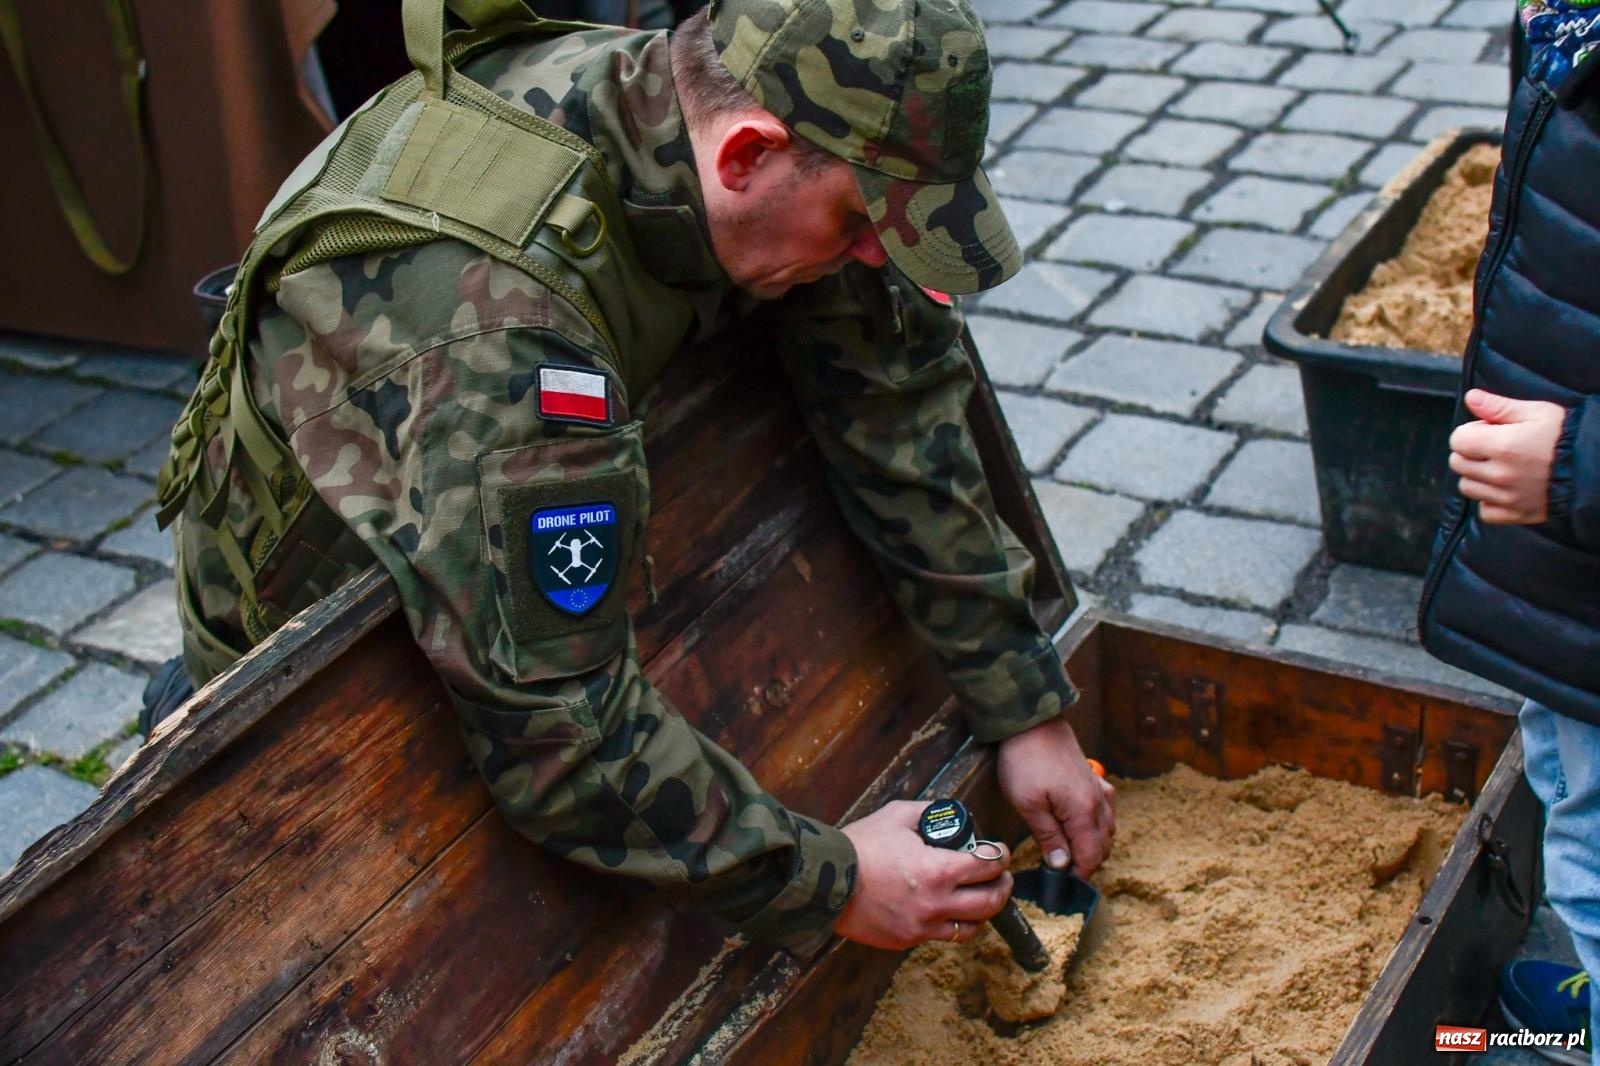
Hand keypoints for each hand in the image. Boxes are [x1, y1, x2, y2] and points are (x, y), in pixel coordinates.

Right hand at [833, 800, 1012, 949]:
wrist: (824, 881)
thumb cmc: (860, 846)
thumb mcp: (897, 815)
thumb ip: (929, 812)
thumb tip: (949, 815)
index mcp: (938, 870)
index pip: (988, 866)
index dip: (1001, 856)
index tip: (1001, 852)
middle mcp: (936, 904)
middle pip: (990, 902)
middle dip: (1003, 887)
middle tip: (1002, 877)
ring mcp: (922, 927)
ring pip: (971, 928)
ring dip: (982, 912)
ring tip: (979, 898)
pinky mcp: (906, 940)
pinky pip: (939, 936)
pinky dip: (949, 923)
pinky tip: (944, 909)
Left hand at [996, 717, 1114, 876]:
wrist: (1030, 720)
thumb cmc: (1024, 760)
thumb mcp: (1028, 804)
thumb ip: (1048, 837)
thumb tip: (1062, 866)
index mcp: (1084, 813)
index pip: (1091, 858)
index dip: (1077, 876)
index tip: (1059, 884)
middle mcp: (1100, 803)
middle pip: (1102, 847)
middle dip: (1085, 862)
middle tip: (1059, 869)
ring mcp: (1100, 789)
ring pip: (1107, 830)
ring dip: (1091, 844)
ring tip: (1065, 849)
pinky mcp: (1094, 779)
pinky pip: (1105, 811)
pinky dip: (1096, 825)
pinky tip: (1077, 825)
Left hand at [1449, 389, 1567, 523]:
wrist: (1596, 467)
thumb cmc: (1567, 436)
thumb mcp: (1537, 412)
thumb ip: (1499, 406)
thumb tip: (1471, 398)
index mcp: (1503, 446)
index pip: (1457, 440)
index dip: (1470, 431)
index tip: (1487, 430)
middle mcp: (1501, 474)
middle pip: (1458, 463)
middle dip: (1470, 452)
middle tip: (1493, 446)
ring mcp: (1508, 497)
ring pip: (1467, 487)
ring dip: (1476, 476)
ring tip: (1499, 466)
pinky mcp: (1516, 514)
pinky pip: (1485, 511)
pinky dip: (1489, 500)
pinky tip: (1504, 488)